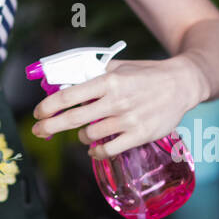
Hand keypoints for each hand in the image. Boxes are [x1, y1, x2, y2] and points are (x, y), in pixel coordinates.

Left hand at [30, 56, 208, 159]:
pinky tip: (94, 148)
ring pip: (89, 135)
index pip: (70, 96)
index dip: (49, 106)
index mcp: (108, 80)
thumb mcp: (118, 67)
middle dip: (50, 127)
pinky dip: (96, 151)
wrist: (181, 84)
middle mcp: (116, 101)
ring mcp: (128, 120)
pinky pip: (108, 150)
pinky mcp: (139, 135)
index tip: (37, 113)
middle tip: (38, 131)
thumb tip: (65, 83)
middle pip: (74, 119)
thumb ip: (93, 75)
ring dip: (81, 136)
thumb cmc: (145, 74)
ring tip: (84, 132)